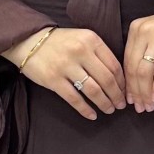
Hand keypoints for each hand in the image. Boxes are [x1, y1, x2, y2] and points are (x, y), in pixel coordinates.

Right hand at [4, 25, 126, 120]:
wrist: (28, 41)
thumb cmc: (60, 42)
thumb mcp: (82, 38)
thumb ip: (98, 53)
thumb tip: (117, 77)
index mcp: (91, 40)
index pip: (114, 65)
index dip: (123, 82)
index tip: (125, 92)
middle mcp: (80, 51)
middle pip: (107, 79)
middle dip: (117, 96)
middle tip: (120, 105)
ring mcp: (66, 66)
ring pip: (93, 90)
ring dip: (104, 103)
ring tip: (109, 110)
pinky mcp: (53, 80)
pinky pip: (74, 98)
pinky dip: (86, 109)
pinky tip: (92, 115)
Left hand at [123, 7, 153, 111]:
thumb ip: (143, 49)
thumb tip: (135, 80)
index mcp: (136, 29)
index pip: (127, 61)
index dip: (128, 83)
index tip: (129, 98)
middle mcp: (144, 32)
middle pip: (134, 68)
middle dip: (135, 91)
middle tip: (139, 107)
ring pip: (145, 71)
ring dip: (145, 92)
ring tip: (148, 105)